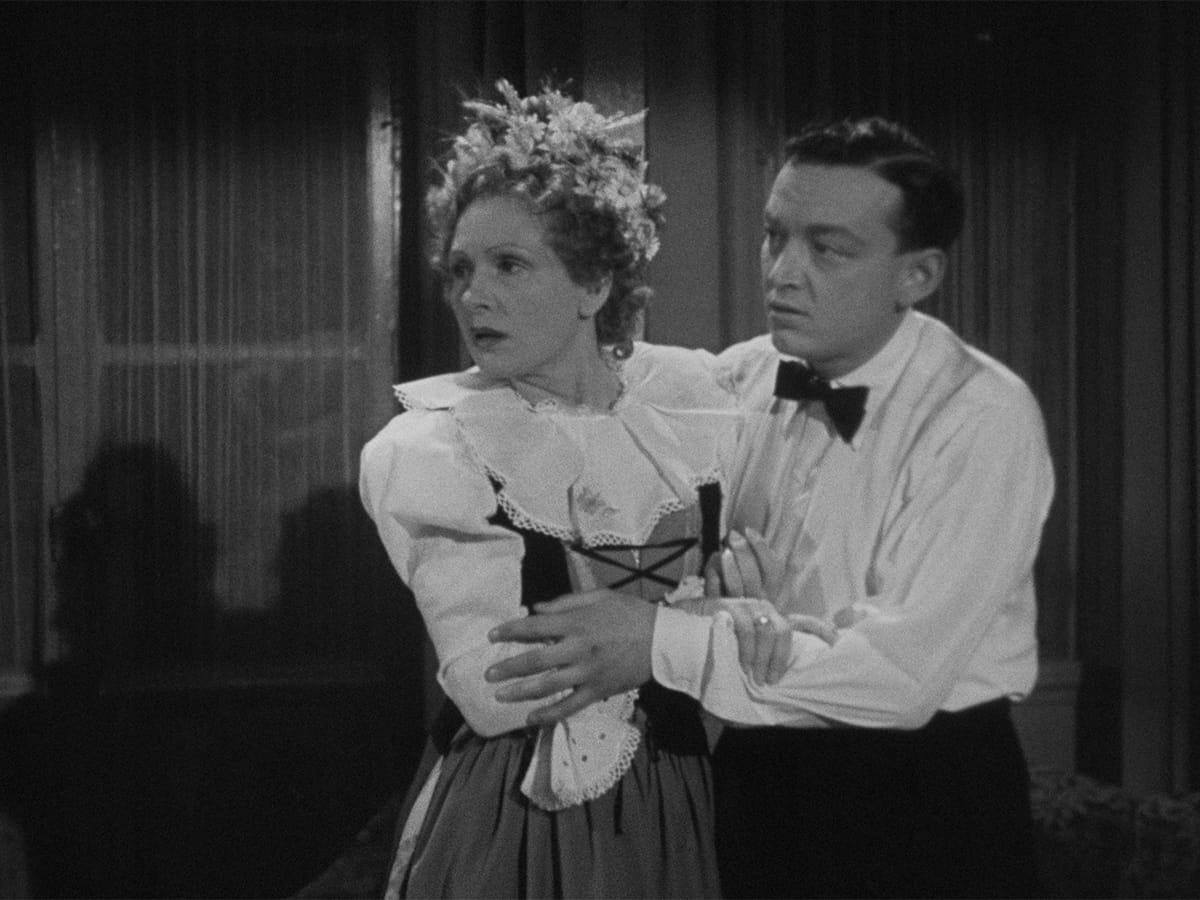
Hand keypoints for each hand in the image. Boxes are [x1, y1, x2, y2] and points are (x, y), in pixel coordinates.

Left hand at [485, 590, 654, 725]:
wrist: (664, 641)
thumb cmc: (632, 613)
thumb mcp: (600, 597)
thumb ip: (566, 602)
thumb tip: (535, 608)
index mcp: (577, 623)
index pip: (535, 627)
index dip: (510, 630)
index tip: (491, 635)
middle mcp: (578, 649)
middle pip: (535, 660)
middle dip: (508, 667)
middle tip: (488, 674)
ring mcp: (587, 673)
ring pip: (547, 686)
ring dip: (520, 692)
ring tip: (499, 696)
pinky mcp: (598, 691)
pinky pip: (570, 706)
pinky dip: (549, 715)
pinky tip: (531, 719)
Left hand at [715, 528, 786, 602]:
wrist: (726, 620)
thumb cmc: (740, 587)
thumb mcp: (752, 574)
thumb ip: (754, 557)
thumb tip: (747, 533)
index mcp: (769, 591)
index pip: (772, 568)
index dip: (761, 547)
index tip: (747, 529)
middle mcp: (755, 601)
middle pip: (752, 576)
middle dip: (742, 551)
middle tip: (732, 534)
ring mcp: (736, 607)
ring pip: (735, 586)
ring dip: (729, 565)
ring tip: (724, 550)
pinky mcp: (718, 609)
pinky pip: (715, 593)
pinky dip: (713, 576)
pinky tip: (711, 564)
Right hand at [718, 597, 793, 684]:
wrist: (690, 622)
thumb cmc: (722, 636)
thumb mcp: (747, 639)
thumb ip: (764, 642)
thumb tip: (782, 658)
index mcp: (769, 612)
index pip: (784, 631)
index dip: (781, 656)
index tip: (774, 678)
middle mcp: (760, 605)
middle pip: (779, 631)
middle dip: (773, 659)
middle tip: (763, 681)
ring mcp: (745, 604)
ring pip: (764, 631)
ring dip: (761, 657)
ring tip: (753, 675)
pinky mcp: (729, 606)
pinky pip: (746, 630)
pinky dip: (747, 650)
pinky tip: (744, 664)